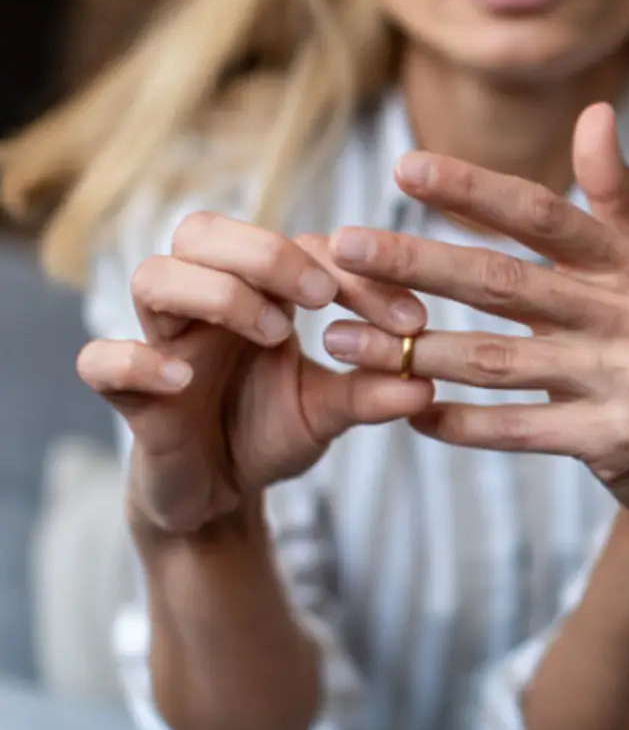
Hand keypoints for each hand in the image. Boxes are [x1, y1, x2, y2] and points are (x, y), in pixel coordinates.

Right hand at [77, 218, 433, 534]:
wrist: (218, 497)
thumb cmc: (269, 433)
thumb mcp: (331, 413)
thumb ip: (371, 394)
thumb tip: (427, 383)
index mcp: (258, 293)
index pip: (296, 248)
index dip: (354, 274)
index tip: (410, 319)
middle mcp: (203, 304)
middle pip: (202, 232)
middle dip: (266, 253)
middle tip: (323, 297)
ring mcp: (161, 343)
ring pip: (153, 277)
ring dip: (217, 294)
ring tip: (274, 333)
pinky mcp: (128, 395)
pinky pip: (100, 360)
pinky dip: (136, 359)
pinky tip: (183, 378)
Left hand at [323, 103, 628, 528]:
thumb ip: (613, 192)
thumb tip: (596, 111)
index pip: (543, 215)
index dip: (474, 191)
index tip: (403, 169)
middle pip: (505, 283)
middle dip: (419, 262)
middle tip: (343, 247)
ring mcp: (622, 379)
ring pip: (497, 361)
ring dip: (414, 351)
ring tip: (342, 341)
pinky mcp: (612, 439)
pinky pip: (518, 429)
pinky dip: (460, 424)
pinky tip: (407, 410)